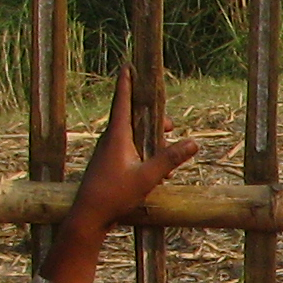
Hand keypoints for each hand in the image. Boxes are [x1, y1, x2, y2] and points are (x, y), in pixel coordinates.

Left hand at [58, 75, 199, 262]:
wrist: (88, 216)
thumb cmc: (114, 194)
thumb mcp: (147, 176)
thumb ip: (170, 159)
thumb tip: (194, 143)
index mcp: (117, 136)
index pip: (123, 101)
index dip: (126, 83)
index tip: (127, 65)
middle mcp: (110, 140)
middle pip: (132, 118)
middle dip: (152, 118)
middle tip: (170, 125)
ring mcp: (107, 152)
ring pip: (132, 135)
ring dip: (150, 139)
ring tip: (166, 155)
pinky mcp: (108, 164)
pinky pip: (128, 149)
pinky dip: (143, 153)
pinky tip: (156, 173)